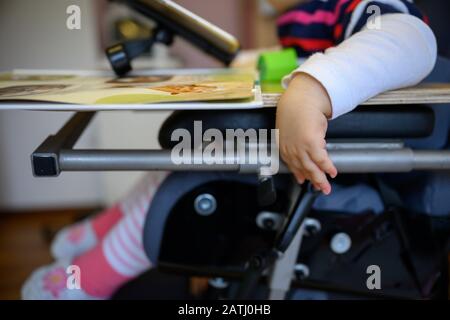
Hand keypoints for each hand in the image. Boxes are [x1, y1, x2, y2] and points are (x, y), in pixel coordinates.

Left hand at [276, 73, 337, 193]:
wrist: (301, 99)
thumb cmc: (296, 110)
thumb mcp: (290, 127)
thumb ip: (294, 140)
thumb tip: (305, 148)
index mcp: (284, 146)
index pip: (292, 164)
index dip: (299, 174)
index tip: (303, 180)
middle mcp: (291, 150)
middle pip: (303, 169)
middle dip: (312, 181)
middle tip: (320, 189)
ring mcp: (300, 148)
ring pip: (311, 168)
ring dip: (320, 180)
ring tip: (326, 188)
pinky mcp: (311, 144)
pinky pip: (321, 160)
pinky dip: (328, 167)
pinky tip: (333, 173)